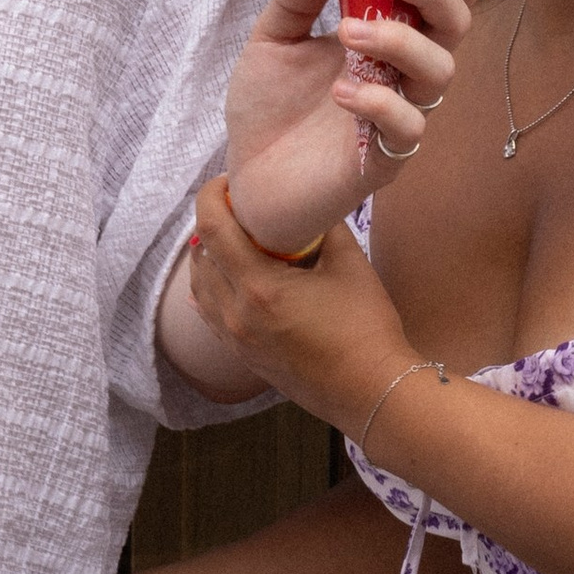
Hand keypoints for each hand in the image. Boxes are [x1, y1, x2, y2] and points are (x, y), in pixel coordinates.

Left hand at [185, 173, 420, 438]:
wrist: (372, 390)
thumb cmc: (365, 327)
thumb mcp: (350, 264)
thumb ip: (325, 226)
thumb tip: (309, 203)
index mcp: (258, 286)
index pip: (212, 228)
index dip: (211, 197)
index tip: (227, 183)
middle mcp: (236, 313)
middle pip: (201, 254)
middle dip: (213, 223)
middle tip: (238, 208)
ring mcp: (236, 339)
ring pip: (201, 286)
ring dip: (210, 257)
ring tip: (236, 241)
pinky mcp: (243, 356)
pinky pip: (210, 314)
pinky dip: (212, 288)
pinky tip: (230, 280)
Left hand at [220, 0, 481, 259]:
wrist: (248, 179)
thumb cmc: (269, 109)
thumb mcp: (271, 40)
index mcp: (385, 38)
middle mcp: (402, 74)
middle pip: (454, 28)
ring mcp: (398, 116)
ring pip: (438, 74)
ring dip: (401, 43)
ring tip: (349, 32)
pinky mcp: (384, 159)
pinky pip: (407, 128)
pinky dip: (380, 104)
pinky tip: (341, 93)